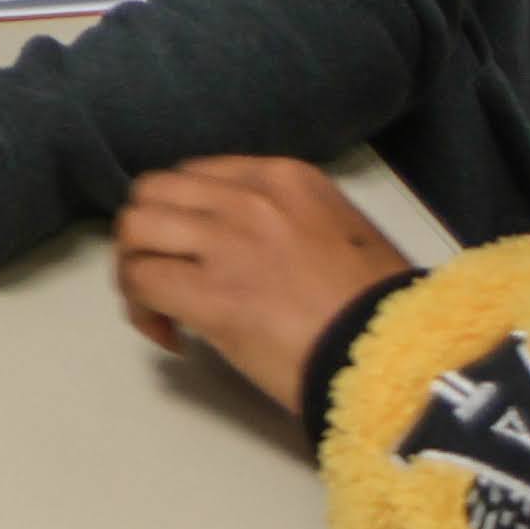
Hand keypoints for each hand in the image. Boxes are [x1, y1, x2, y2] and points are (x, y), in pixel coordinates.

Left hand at [114, 157, 414, 409]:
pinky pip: (139, 281)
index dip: (185, 216)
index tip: (199, 256)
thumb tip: (250, 249)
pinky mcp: (209, 293)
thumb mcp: (344, 234)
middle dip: (147, 236)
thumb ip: (290, 222)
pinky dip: (140, 309)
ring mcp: (226, 241)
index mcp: (287, 178)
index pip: (198, 174)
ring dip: (134, 268)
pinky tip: (171, 336)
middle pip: (153, 192)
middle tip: (164, 277)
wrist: (395, 353)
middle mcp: (250, 198)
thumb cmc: (379, 310)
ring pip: (134, 229)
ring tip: (159, 306)